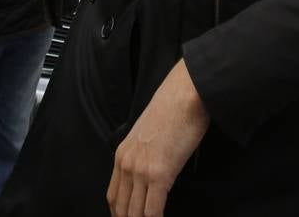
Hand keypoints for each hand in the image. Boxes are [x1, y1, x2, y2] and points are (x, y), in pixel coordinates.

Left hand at [107, 59, 209, 216]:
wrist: (184, 94)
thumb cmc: (173, 109)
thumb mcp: (148, 133)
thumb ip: (144, 154)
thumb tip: (154, 172)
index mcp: (122, 154)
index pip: (113, 197)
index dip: (120, 214)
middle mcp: (126, 164)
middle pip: (121, 208)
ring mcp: (141, 170)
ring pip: (135, 213)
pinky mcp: (159, 174)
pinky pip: (153, 209)